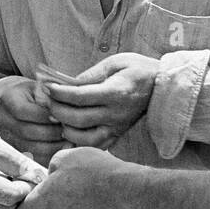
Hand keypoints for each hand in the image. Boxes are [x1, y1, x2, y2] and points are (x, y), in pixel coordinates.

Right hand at [0, 76, 68, 165]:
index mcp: (7, 98)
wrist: (26, 102)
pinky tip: (61, 148)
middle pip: (25, 131)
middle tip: (67, 130)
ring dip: (51, 145)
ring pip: (29, 147)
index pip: (22, 110)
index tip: (59, 117)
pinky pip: (32, 157)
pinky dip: (49, 154)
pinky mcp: (14, 148)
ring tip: (67, 140)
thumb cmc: (38, 94)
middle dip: (50, 132)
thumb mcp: (42, 89)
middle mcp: (2, 118)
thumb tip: (59, 114)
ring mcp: (6, 135)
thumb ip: (49, 98)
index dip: (42, 116)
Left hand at [2, 146, 138, 208]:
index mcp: (38, 207)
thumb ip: (46, 169)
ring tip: (70, 186)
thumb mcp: (61, 157)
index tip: (14, 199)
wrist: (125, 188)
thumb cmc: (91, 170)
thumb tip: (48, 175)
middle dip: (36, 203)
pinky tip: (84, 193)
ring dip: (56, 206)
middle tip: (47, 183)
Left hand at [43, 53, 158, 148]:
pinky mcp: (118, 135)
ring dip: (65, 128)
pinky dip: (78, 142)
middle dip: (56, 110)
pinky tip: (70, 129)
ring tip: (58, 116)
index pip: (79, 96)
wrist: (163, 87)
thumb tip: (68, 82)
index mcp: (115, 92)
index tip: (47, 86)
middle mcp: (116, 114)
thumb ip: (91, 74)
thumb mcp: (116, 62)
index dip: (59, 92)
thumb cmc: (138, 70)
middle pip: (77, 119)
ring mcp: (117, 128)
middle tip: (47, 100)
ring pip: (83, 138)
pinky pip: (95, 146)